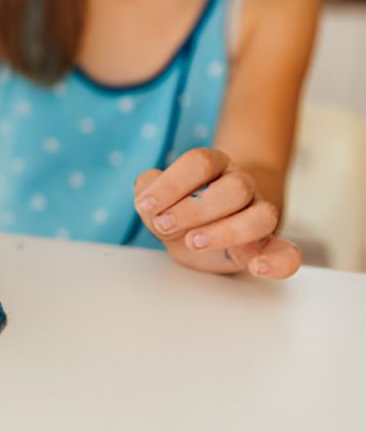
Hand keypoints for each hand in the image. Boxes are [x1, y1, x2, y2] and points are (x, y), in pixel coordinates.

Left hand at [133, 148, 300, 278]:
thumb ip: (147, 193)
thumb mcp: (157, 202)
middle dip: (195, 209)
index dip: (172, 183)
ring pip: (263, 216)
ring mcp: (258, 215)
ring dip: (227, 232)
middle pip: (235, 188)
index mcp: (213, 167)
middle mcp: (241, 185)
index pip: (200, 163)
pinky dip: (278, 262)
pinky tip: (258, 268)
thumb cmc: (178, 212)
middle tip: (164, 224)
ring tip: (192, 242)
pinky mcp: (265, 247)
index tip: (146, 205)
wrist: (202, 231)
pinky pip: (287, 252)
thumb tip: (146, 194)